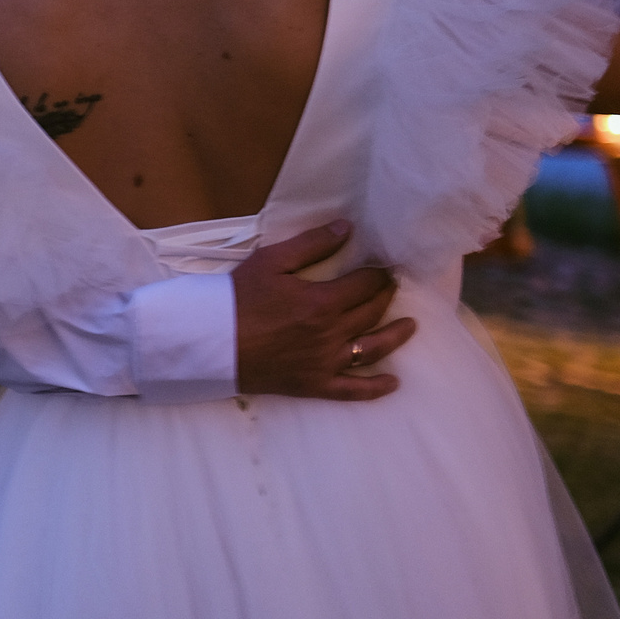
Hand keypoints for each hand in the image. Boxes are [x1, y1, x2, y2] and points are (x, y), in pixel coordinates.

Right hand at [231, 220, 414, 400]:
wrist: (209, 342)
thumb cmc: (236, 298)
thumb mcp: (270, 261)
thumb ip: (311, 244)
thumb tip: (346, 228)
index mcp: (323, 302)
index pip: (366, 284)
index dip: (380, 273)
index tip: (386, 266)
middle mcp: (331, 334)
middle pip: (372, 312)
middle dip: (386, 296)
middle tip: (392, 287)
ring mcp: (325, 363)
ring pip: (373, 349)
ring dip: (395, 336)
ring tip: (410, 326)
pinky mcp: (314, 384)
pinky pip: (352, 390)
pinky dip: (375, 388)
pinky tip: (393, 383)